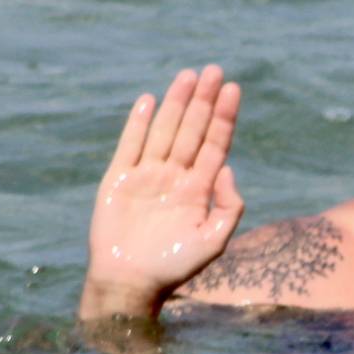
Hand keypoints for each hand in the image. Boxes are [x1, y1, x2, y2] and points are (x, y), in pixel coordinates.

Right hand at [80, 65, 243, 319]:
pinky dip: (139, 123)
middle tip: (214, 70)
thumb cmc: (173, 268)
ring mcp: (147, 176)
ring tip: (188, 75)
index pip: (214, 144)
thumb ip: (228, 208)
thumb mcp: (213, 242)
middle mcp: (174, 177)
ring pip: (164, 131)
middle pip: (192, 130)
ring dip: (176, 103)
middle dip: (203, 100)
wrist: (130, 283)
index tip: (233, 89)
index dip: (223, 116)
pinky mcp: (120, 179)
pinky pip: (130, 145)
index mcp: (198, 190)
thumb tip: (228, 169)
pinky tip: (150, 100)